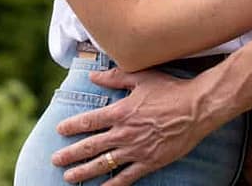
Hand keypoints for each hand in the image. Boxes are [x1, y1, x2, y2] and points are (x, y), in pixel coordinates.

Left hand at [52, 68, 213, 183]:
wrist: (196, 108)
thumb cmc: (169, 89)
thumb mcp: (140, 77)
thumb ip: (114, 78)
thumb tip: (93, 76)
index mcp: (120, 112)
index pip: (88, 121)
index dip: (71, 126)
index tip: (59, 130)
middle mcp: (124, 133)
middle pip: (90, 146)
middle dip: (70, 154)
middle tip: (55, 160)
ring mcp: (136, 150)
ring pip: (104, 164)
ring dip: (84, 171)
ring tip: (69, 177)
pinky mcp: (149, 162)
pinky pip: (127, 177)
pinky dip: (113, 185)